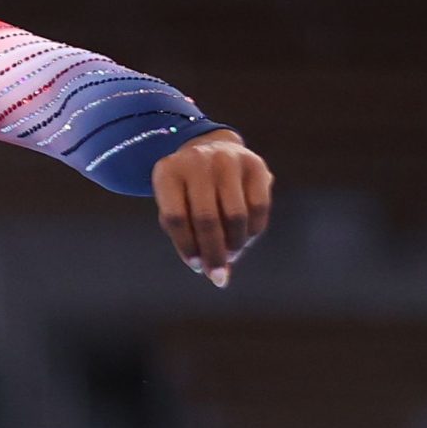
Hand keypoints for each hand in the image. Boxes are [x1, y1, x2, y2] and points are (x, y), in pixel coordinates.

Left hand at [152, 129, 270, 286]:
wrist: (212, 149)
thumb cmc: (188, 190)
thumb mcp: (177, 207)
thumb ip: (190, 240)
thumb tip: (220, 279)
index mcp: (167, 173)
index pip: (175, 217)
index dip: (186, 246)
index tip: (195, 266)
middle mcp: (197, 162)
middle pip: (206, 219)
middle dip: (214, 253)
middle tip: (217, 274)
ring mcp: (227, 160)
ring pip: (235, 215)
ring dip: (235, 244)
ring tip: (231, 254)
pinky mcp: (255, 164)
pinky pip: (259, 207)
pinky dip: (253, 230)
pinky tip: (245, 238)